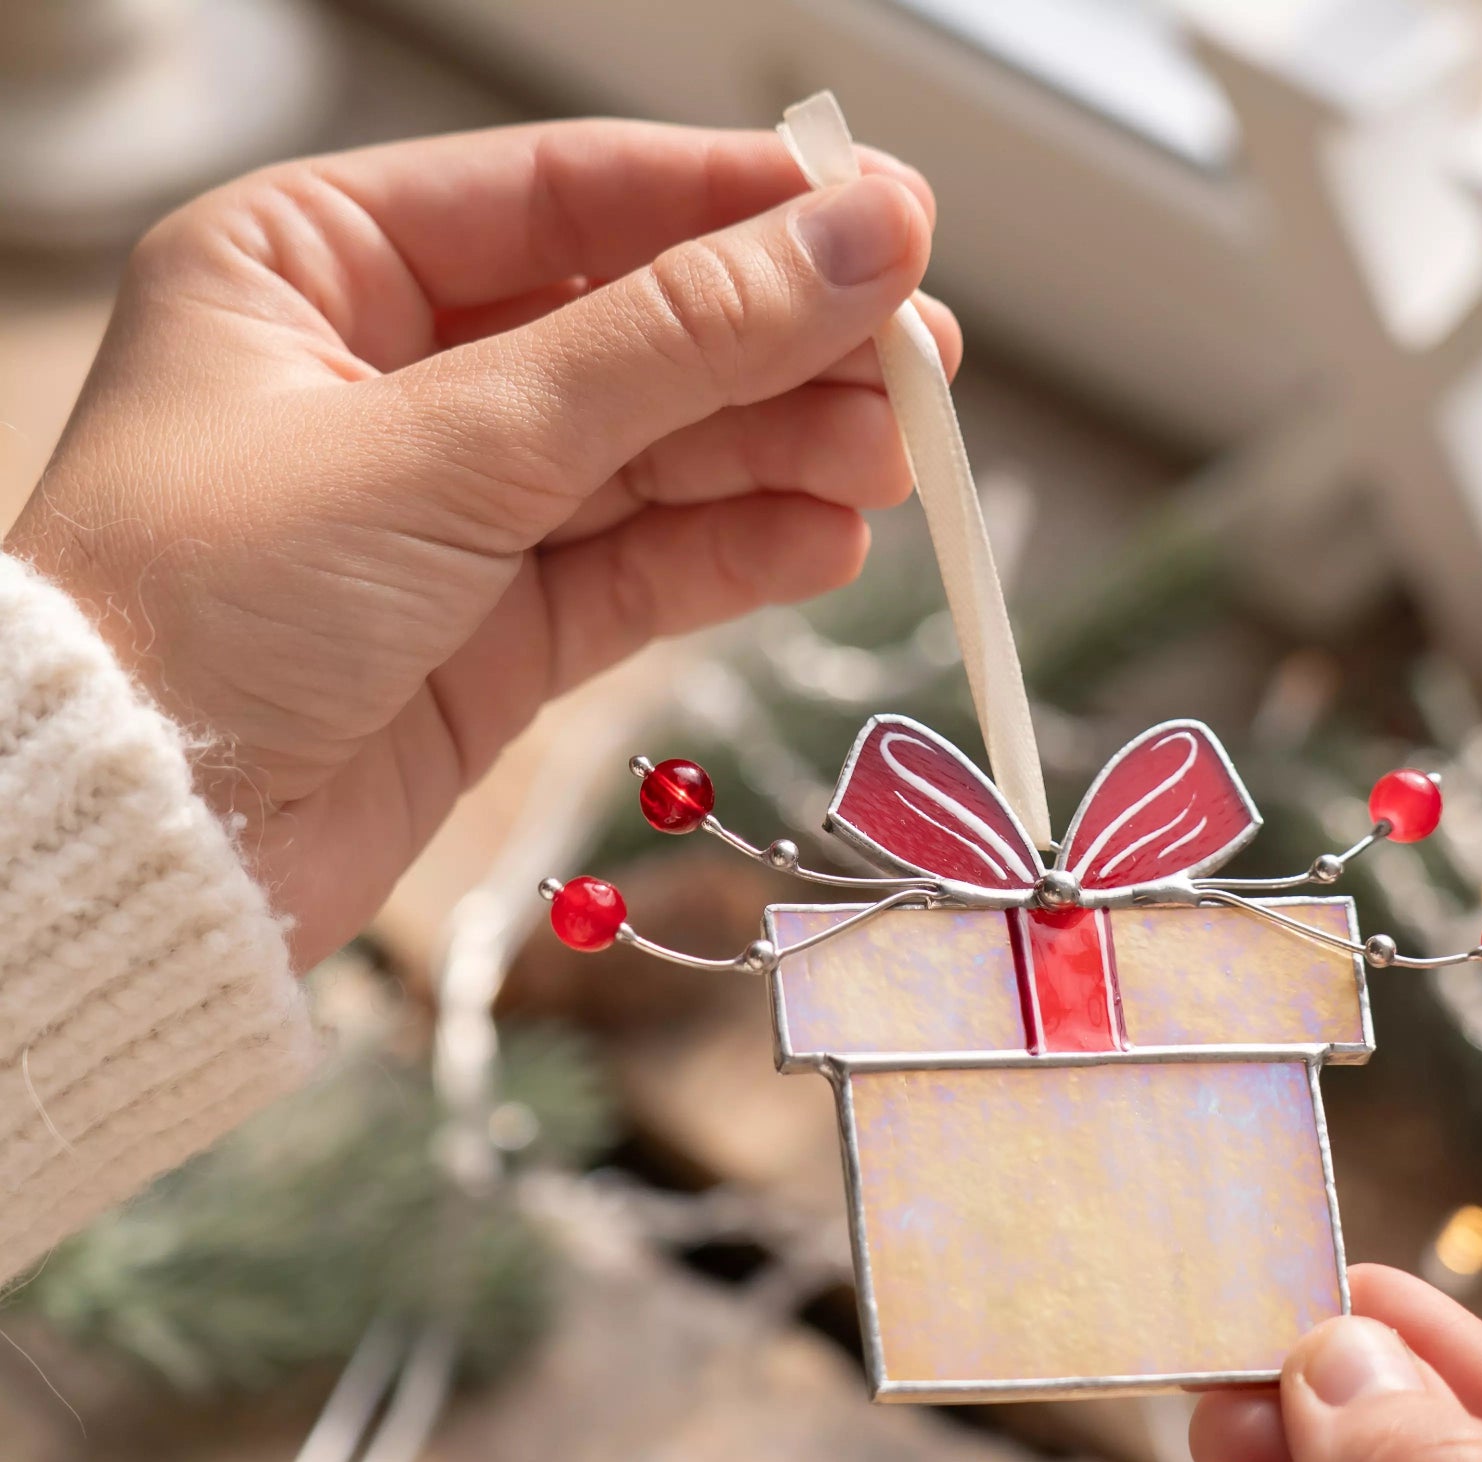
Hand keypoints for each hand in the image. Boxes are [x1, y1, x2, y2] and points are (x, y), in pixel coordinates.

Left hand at [5, 122, 955, 966]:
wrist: (158, 845)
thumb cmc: (212, 606)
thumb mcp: (453, 442)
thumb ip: (671, 344)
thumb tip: (853, 242)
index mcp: (321, 263)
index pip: (569, 194)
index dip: (736, 204)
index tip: (884, 215)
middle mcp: (394, 375)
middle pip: (636, 328)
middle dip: (780, 348)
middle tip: (921, 362)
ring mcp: (456, 507)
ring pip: (659, 455)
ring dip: (781, 455)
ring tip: (893, 462)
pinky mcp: (503, 629)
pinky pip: (648, 565)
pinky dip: (741, 552)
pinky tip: (829, 539)